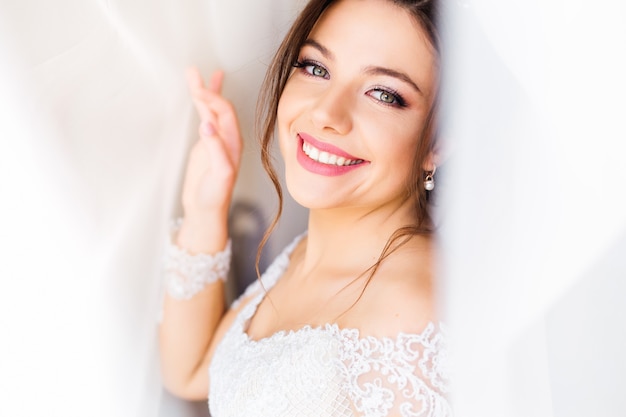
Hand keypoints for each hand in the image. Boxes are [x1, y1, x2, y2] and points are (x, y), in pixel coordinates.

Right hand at [181, 67, 242, 219]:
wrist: (205, 213)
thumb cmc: (214, 197)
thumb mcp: (218, 174)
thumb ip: (215, 149)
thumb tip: (208, 124)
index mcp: (233, 144)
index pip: (225, 113)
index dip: (213, 99)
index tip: (198, 91)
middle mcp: (227, 139)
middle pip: (218, 107)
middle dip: (207, 89)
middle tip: (193, 72)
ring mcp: (215, 141)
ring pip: (209, 111)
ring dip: (202, 92)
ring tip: (192, 73)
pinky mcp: (204, 146)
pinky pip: (204, 119)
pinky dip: (200, 105)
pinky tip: (198, 94)